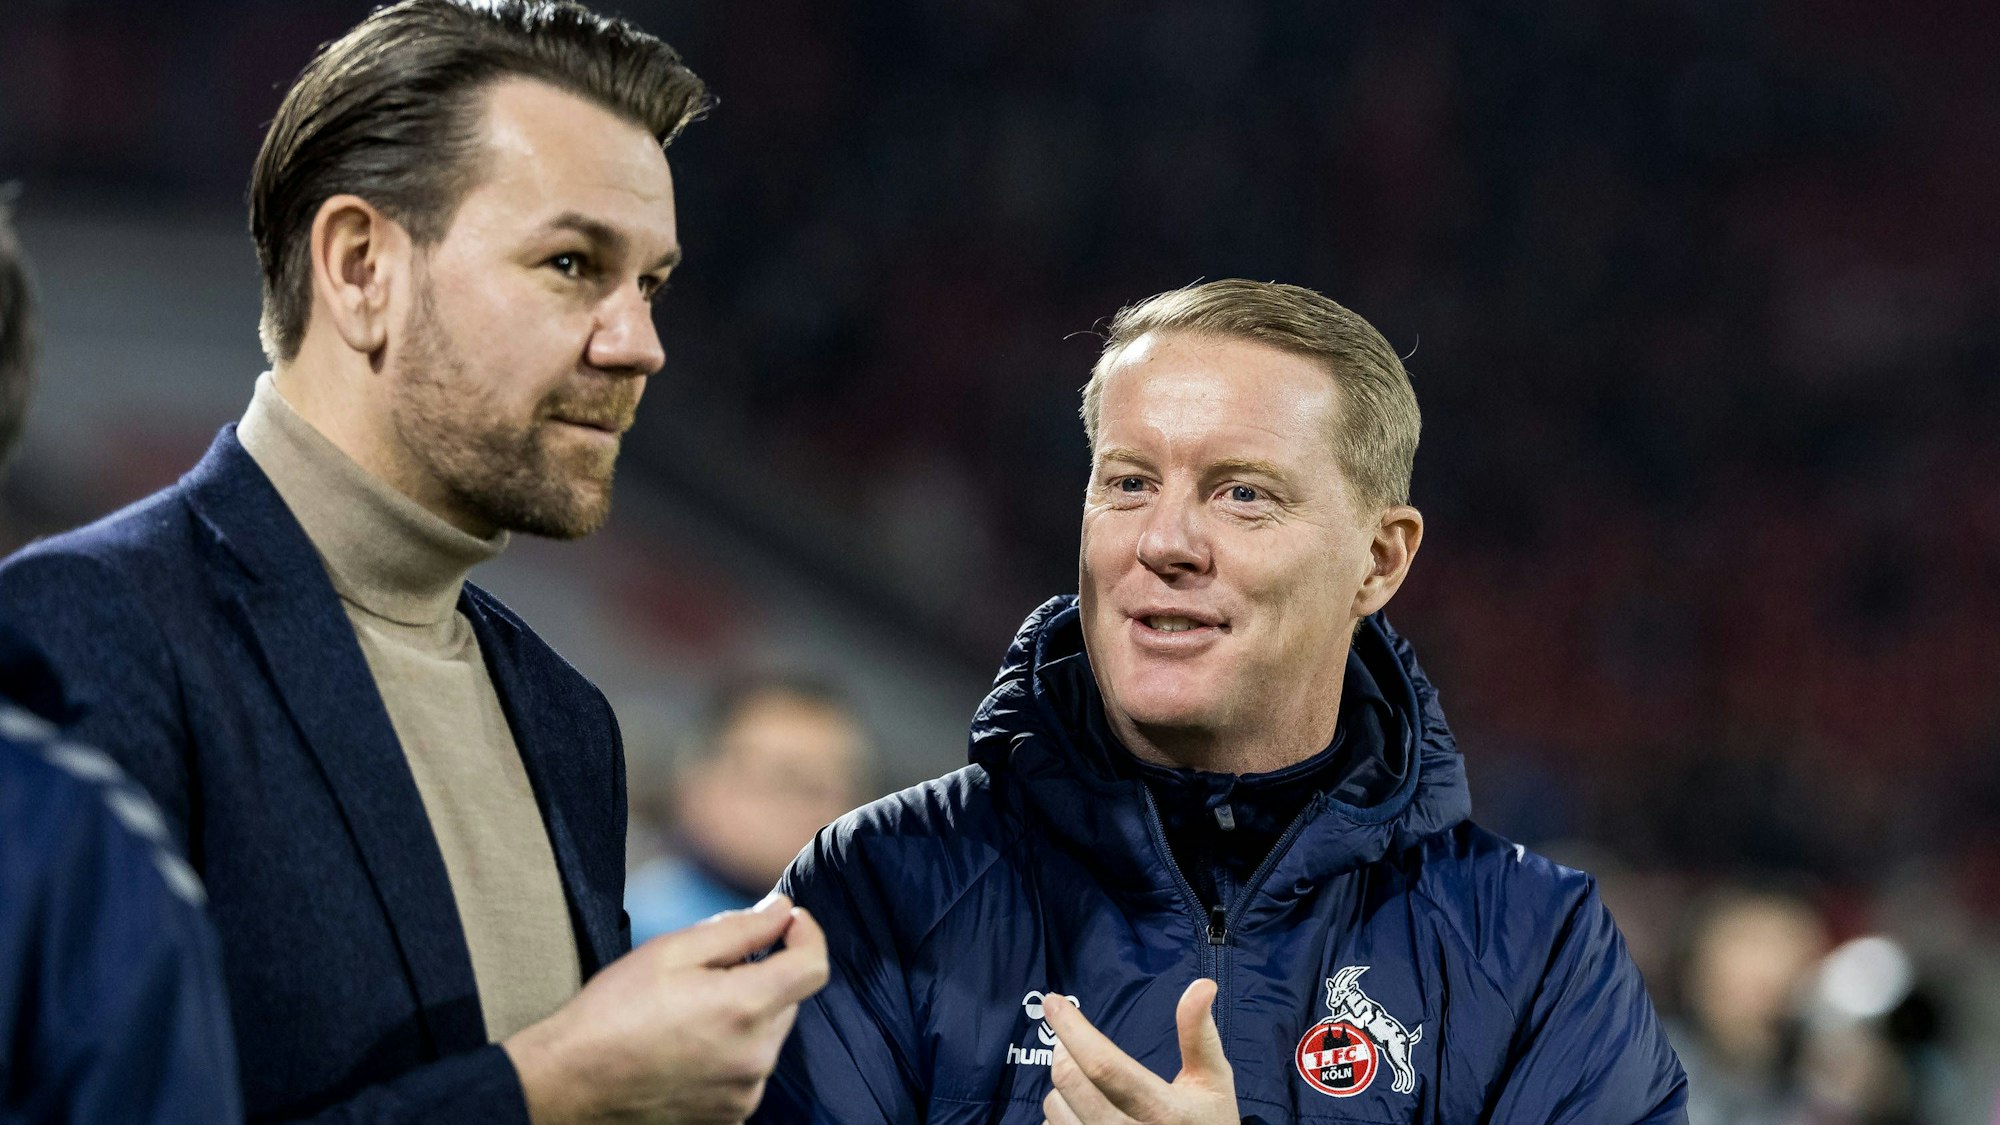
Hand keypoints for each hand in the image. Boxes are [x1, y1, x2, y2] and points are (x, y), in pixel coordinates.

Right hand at [504, 894, 828, 1123]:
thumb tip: (784, 911)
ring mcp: (745, 1093)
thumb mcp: (672, 951)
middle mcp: (756, 1057)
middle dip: (762, 974)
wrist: (571, 1084)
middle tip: (706, 972)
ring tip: (689, 1012)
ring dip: (747, 1013)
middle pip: (789, 998)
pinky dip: (734, 1048)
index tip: (787, 921)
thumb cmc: (613, 1011)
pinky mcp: (732, 1116)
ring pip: (770, 1033)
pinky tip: (689, 1044)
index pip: (814, 966)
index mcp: (744, 1009)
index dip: (807, 934)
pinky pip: (751, 1067)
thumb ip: (740, 928)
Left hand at [1040, 979, 1236, 1124]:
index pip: (1105, 1066)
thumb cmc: (1208, 1121)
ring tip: (1084, 1079)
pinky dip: (1060, 1112)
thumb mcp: (1213, 1080)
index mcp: (1161, 1109)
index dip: (1074, 1030)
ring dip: (1061, 1084)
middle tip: (1073, 1042)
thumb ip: (1200, 1034)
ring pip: (1054, 1107)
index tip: (1054, 1002)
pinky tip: (1082, 1108)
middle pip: (1070, 1082)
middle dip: (1064, 1050)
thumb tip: (1202, 985)